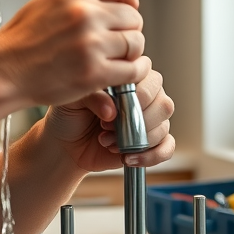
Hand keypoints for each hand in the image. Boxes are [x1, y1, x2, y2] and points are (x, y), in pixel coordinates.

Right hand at [0, 0, 150, 107]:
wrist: (1, 69)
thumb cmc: (23, 37)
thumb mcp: (54, 0)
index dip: (128, 1)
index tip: (120, 14)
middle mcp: (83, 12)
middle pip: (133, 17)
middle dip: (127, 30)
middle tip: (112, 41)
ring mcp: (90, 43)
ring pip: (136, 43)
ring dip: (130, 52)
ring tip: (113, 57)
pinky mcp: (93, 73)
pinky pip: (133, 70)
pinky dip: (133, 72)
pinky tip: (120, 72)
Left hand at [42, 68, 175, 172]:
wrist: (66, 144)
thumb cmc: (70, 115)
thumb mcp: (73, 101)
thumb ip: (92, 98)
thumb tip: (112, 111)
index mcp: (128, 78)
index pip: (148, 76)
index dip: (137, 93)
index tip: (114, 108)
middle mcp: (145, 96)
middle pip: (163, 103)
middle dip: (136, 119)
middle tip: (107, 125)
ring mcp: (151, 119)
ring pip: (164, 126)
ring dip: (135, 139)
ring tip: (107, 141)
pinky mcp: (152, 142)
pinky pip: (167, 148)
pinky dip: (150, 155)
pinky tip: (127, 157)